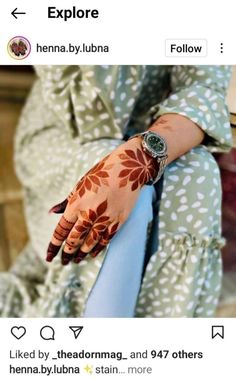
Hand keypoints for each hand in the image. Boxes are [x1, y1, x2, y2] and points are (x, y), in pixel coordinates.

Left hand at [46, 137, 156, 264]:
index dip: (54, 245)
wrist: (128, 167)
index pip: (62, 230)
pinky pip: (106, 239)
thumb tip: (52, 212)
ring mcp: (105, 218)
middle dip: (67, 253)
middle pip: (74, 239)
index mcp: (76, 203)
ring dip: (81, 253)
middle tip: (63, 262)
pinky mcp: (119, 220)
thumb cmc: (101, 173)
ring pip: (90, 242)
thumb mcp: (80, 184)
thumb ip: (66, 201)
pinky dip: (98, 248)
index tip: (49, 256)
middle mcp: (90, 213)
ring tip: (76, 261)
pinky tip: (92, 253)